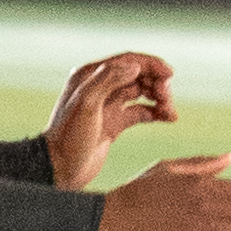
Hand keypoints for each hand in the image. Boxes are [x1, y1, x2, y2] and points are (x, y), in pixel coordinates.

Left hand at [46, 53, 176, 188]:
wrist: (59, 169)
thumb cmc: (68, 137)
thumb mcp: (86, 104)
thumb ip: (108, 80)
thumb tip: (134, 65)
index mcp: (91, 76)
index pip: (128, 61)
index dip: (152, 65)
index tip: (171, 76)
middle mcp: (100, 87)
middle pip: (138, 75)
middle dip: (157, 84)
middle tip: (167, 100)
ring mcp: (108, 105)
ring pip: (142, 93)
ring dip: (159, 99)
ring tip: (171, 113)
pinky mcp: (114, 123)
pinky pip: (141, 112)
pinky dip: (155, 113)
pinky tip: (168, 119)